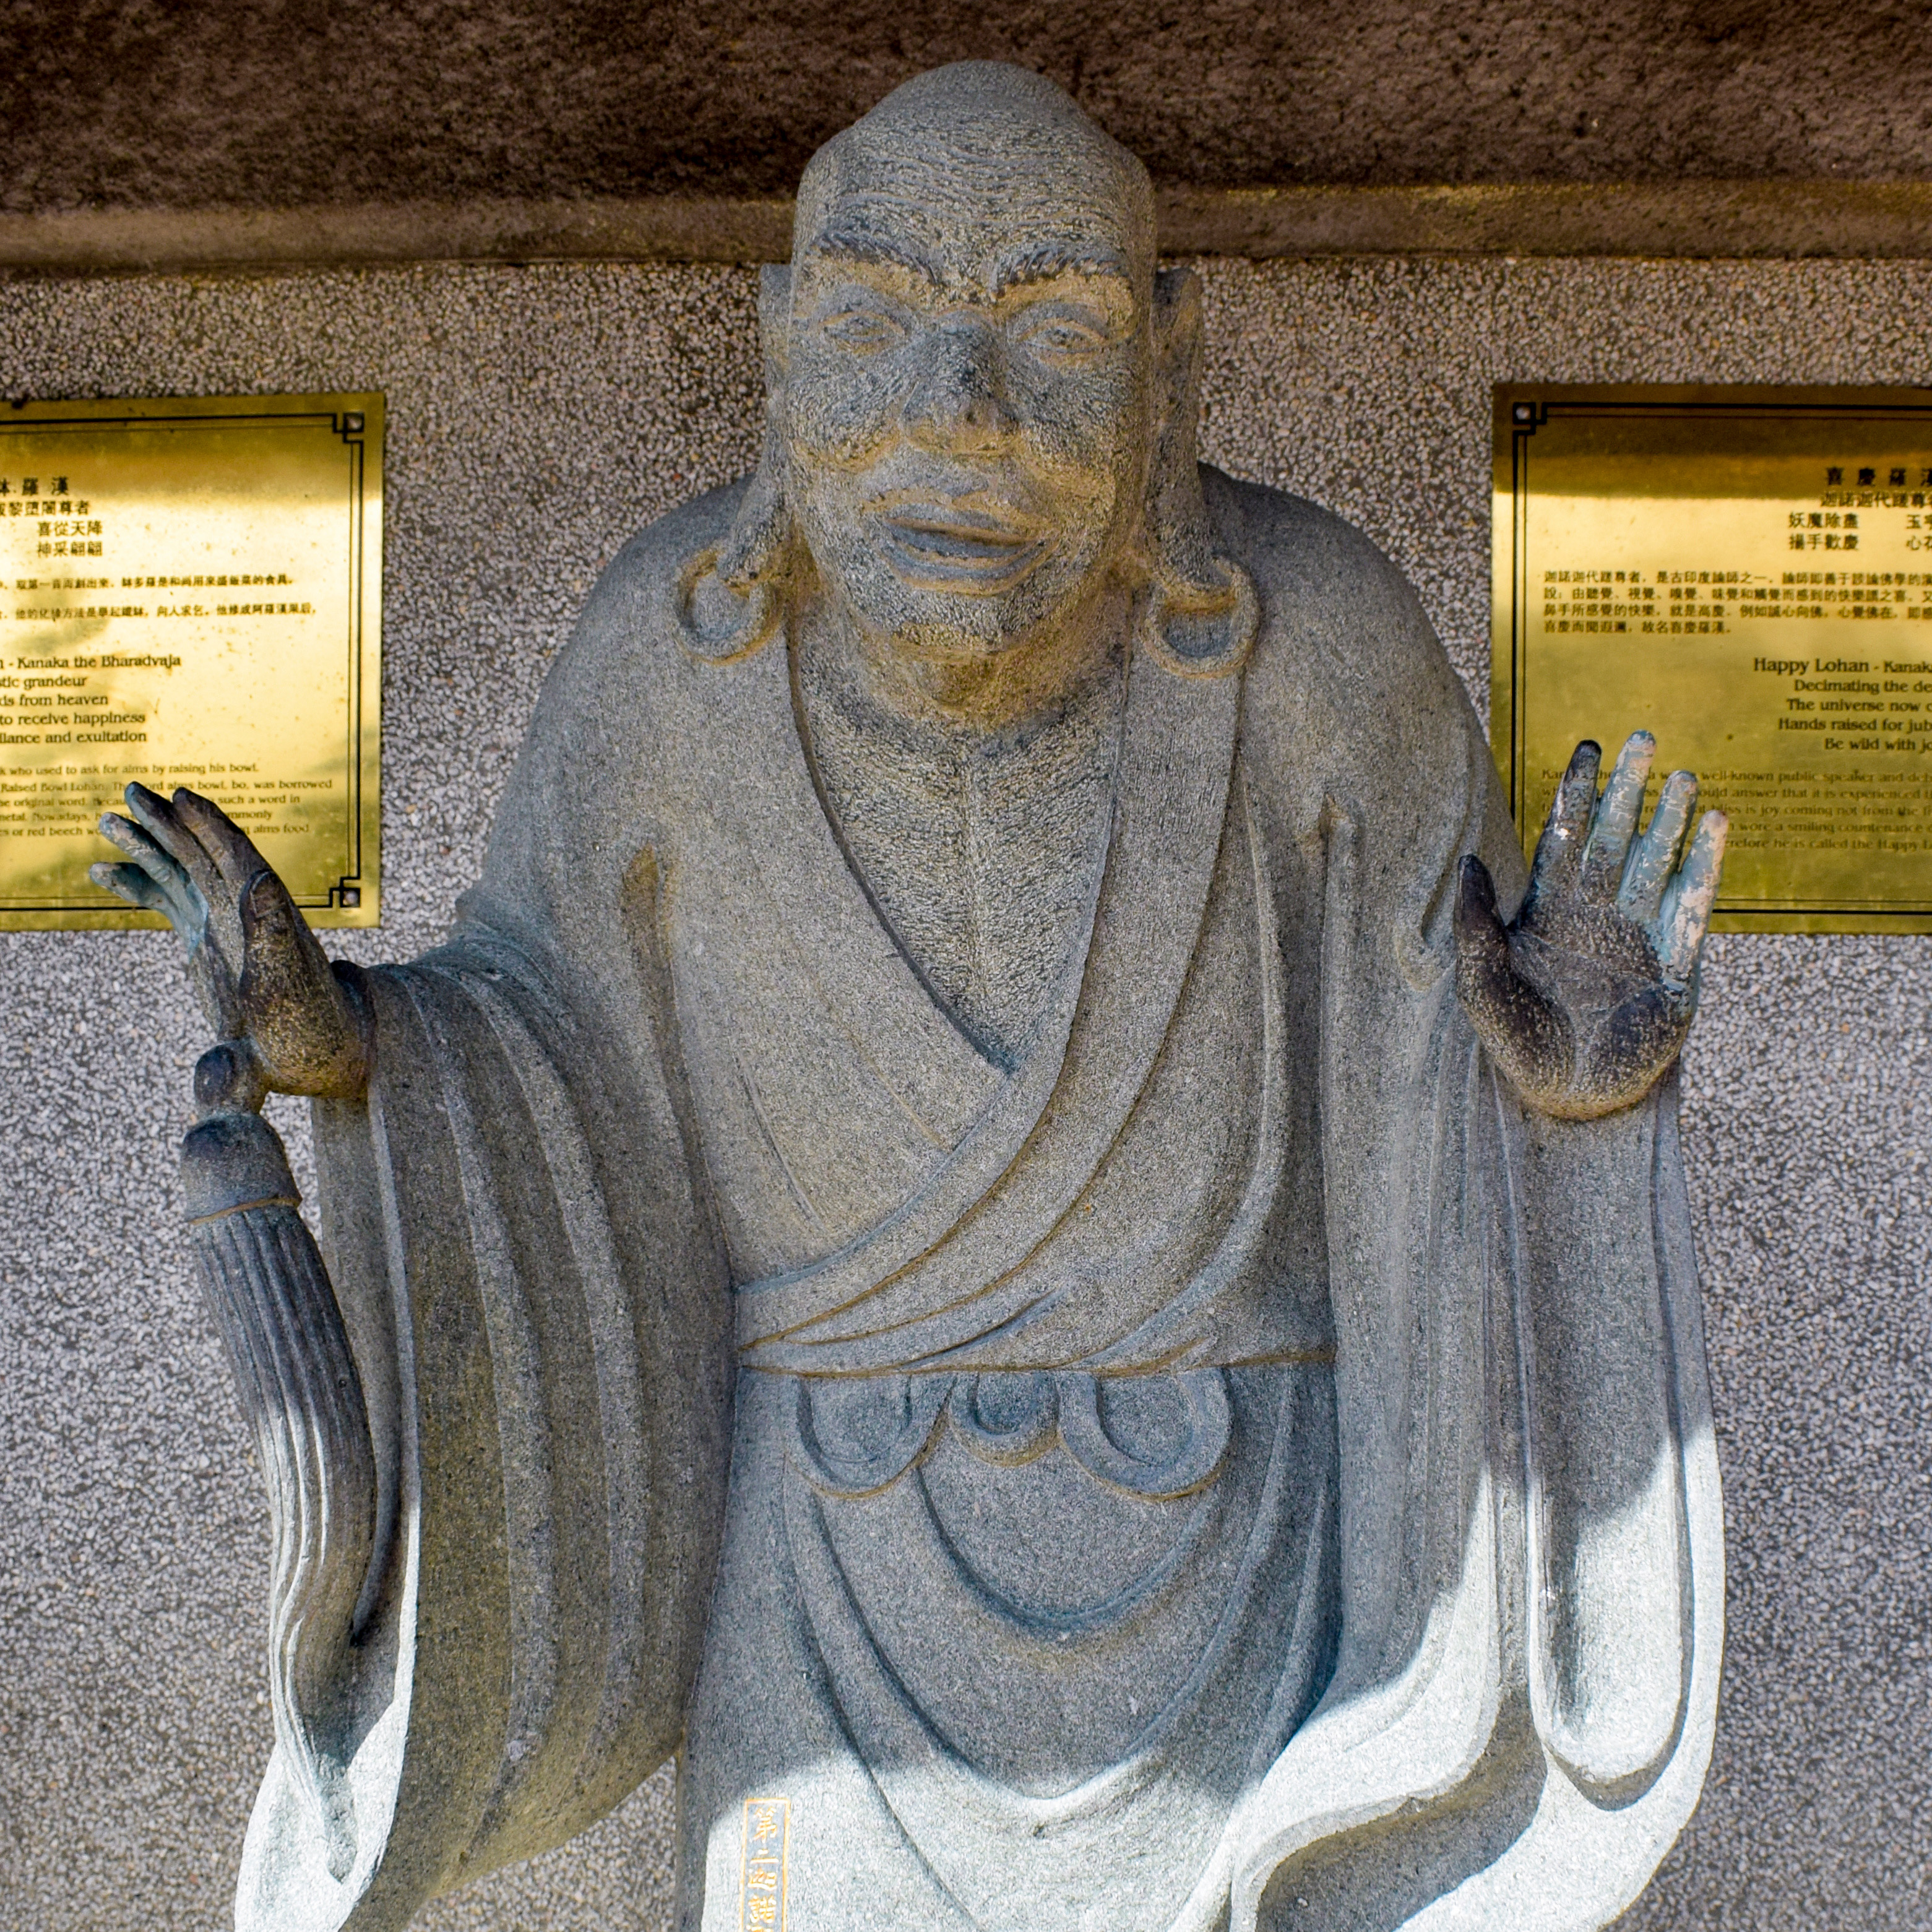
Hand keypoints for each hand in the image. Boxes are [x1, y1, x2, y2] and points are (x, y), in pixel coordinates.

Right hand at [92, 785, 368, 1099]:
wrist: (313, 1051)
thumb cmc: (308, 1022)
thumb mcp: (288, 980)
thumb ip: (272, 933)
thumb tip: (257, 877)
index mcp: (267, 910)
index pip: (237, 855)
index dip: (210, 824)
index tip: (181, 796)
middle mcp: (242, 908)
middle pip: (202, 851)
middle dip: (168, 822)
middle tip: (132, 791)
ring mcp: (219, 920)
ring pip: (179, 870)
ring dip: (146, 845)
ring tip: (107, 821)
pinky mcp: (202, 938)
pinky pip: (166, 900)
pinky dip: (137, 884)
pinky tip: (101, 872)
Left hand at [1454, 734, 1726, 1120]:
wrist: (1566, 1097)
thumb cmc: (1516, 1042)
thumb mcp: (1481, 983)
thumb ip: (1475, 924)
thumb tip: (1467, 859)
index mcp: (1549, 912)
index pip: (1565, 839)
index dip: (1577, 794)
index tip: (1586, 747)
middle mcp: (1596, 915)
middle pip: (1615, 838)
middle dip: (1627, 791)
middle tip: (1641, 739)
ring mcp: (1638, 936)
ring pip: (1656, 862)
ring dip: (1669, 820)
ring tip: (1681, 774)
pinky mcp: (1675, 966)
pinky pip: (1693, 907)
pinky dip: (1704, 867)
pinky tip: (1715, 825)